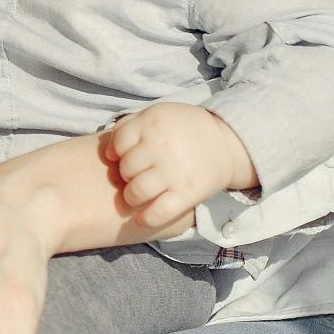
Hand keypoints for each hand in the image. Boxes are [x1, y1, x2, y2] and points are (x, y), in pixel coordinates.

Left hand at [108, 102, 256, 230]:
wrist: (226, 142)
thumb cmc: (182, 129)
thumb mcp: (157, 114)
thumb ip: (131, 125)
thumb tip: (108, 152)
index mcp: (152, 123)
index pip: (118, 143)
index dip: (116, 153)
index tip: (122, 158)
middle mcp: (161, 147)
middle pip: (125, 169)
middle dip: (126, 175)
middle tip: (135, 176)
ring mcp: (174, 171)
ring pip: (136, 192)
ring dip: (131, 197)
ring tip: (136, 196)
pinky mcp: (188, 193)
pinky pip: (159, 212)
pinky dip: (146, 219)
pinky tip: (140, 219)